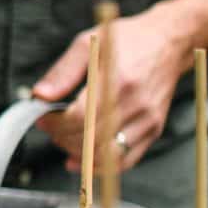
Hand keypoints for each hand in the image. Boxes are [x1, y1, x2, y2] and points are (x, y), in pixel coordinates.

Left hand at [31, 7, 193, 175]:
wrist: (168, 42)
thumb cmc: (128, 41)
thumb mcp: (89, 44)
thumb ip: (63, 72)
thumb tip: (40, 96)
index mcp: (117, 80)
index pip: (79, 117)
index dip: (55, 123)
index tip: (43, 118)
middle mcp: (136, 103)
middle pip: (91, 139)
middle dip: (63, 138)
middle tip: (53, 129)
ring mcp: (148, 119)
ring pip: (107, 154)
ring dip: (79, 154)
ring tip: (66, 140)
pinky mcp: (154, 129)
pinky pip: (127, 160)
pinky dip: (102, 167)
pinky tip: (83, 161)